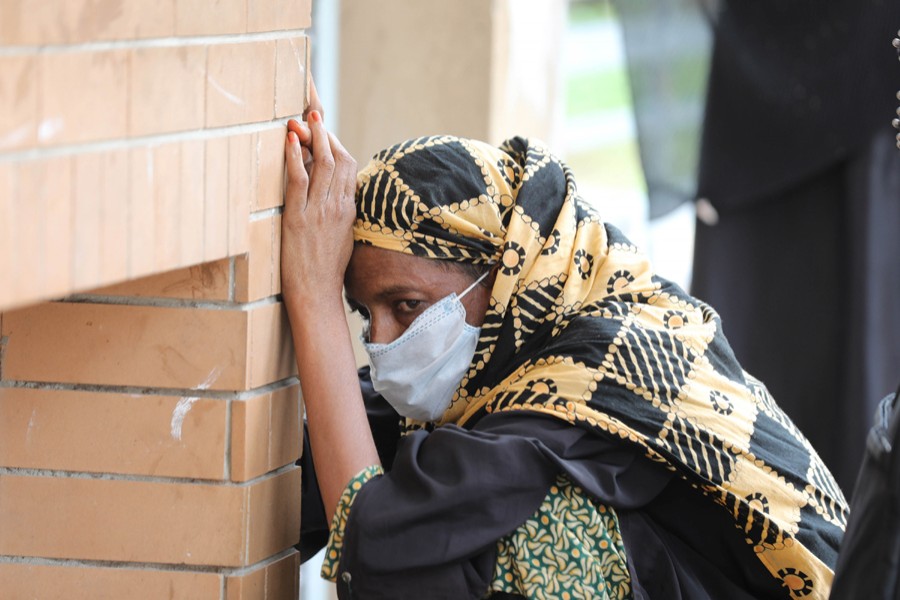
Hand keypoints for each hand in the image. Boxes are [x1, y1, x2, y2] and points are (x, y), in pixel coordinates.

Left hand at [281, 109, 356, 303]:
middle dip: (325, 131)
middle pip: (338, 158)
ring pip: (322, 164)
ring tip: (302, 117)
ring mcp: (320, 211)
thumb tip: (329, 192)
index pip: (349, 166)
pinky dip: (295, 157)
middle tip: (312, 111)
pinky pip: (300, 180)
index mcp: (350, 209)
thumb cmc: (325, 270)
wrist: (318, 295)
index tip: (324, 128)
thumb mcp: (340, 237)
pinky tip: (290, 140)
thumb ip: (338, 212)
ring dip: (312, 136)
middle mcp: (338, 206)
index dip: (336, 142)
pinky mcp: (299, 218)